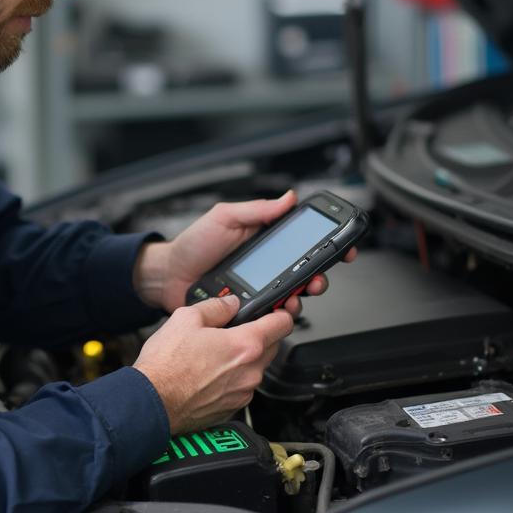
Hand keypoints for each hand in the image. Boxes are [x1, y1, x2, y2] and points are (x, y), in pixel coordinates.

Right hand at [132, 295, 292, 433]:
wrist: (152, 403)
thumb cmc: (166, 366)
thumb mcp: (186, 318)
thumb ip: (215, 307)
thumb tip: (229, 303)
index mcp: (246, 345)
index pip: (283, 323)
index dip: (281, 312)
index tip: (275, 311)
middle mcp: (251, 372)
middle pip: (272, 346)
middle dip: (258, 335)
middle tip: (232, 330)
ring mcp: (243, 393)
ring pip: (255, 368)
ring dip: (243, 359)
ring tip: (212, 354)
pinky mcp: (233, 408)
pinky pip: (241, 387)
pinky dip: (232, 378)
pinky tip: (208, 373)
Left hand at [133, 190, 356, 314]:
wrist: (169, 275)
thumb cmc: (193, 244)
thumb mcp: (225, 217)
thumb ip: (257, 210)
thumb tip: (289, 198)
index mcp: (264, 240)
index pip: (303, 241)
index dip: (326, 243)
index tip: (343, 246)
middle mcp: (266, 266)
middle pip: (305, 271)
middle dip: (319, 275)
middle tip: (318, 277)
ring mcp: (259, 288)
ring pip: (292, 296)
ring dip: (301, 297)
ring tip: (297, 296)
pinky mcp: (248, 309)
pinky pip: (271, 314)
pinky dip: (279, 314)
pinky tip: (278, 310)